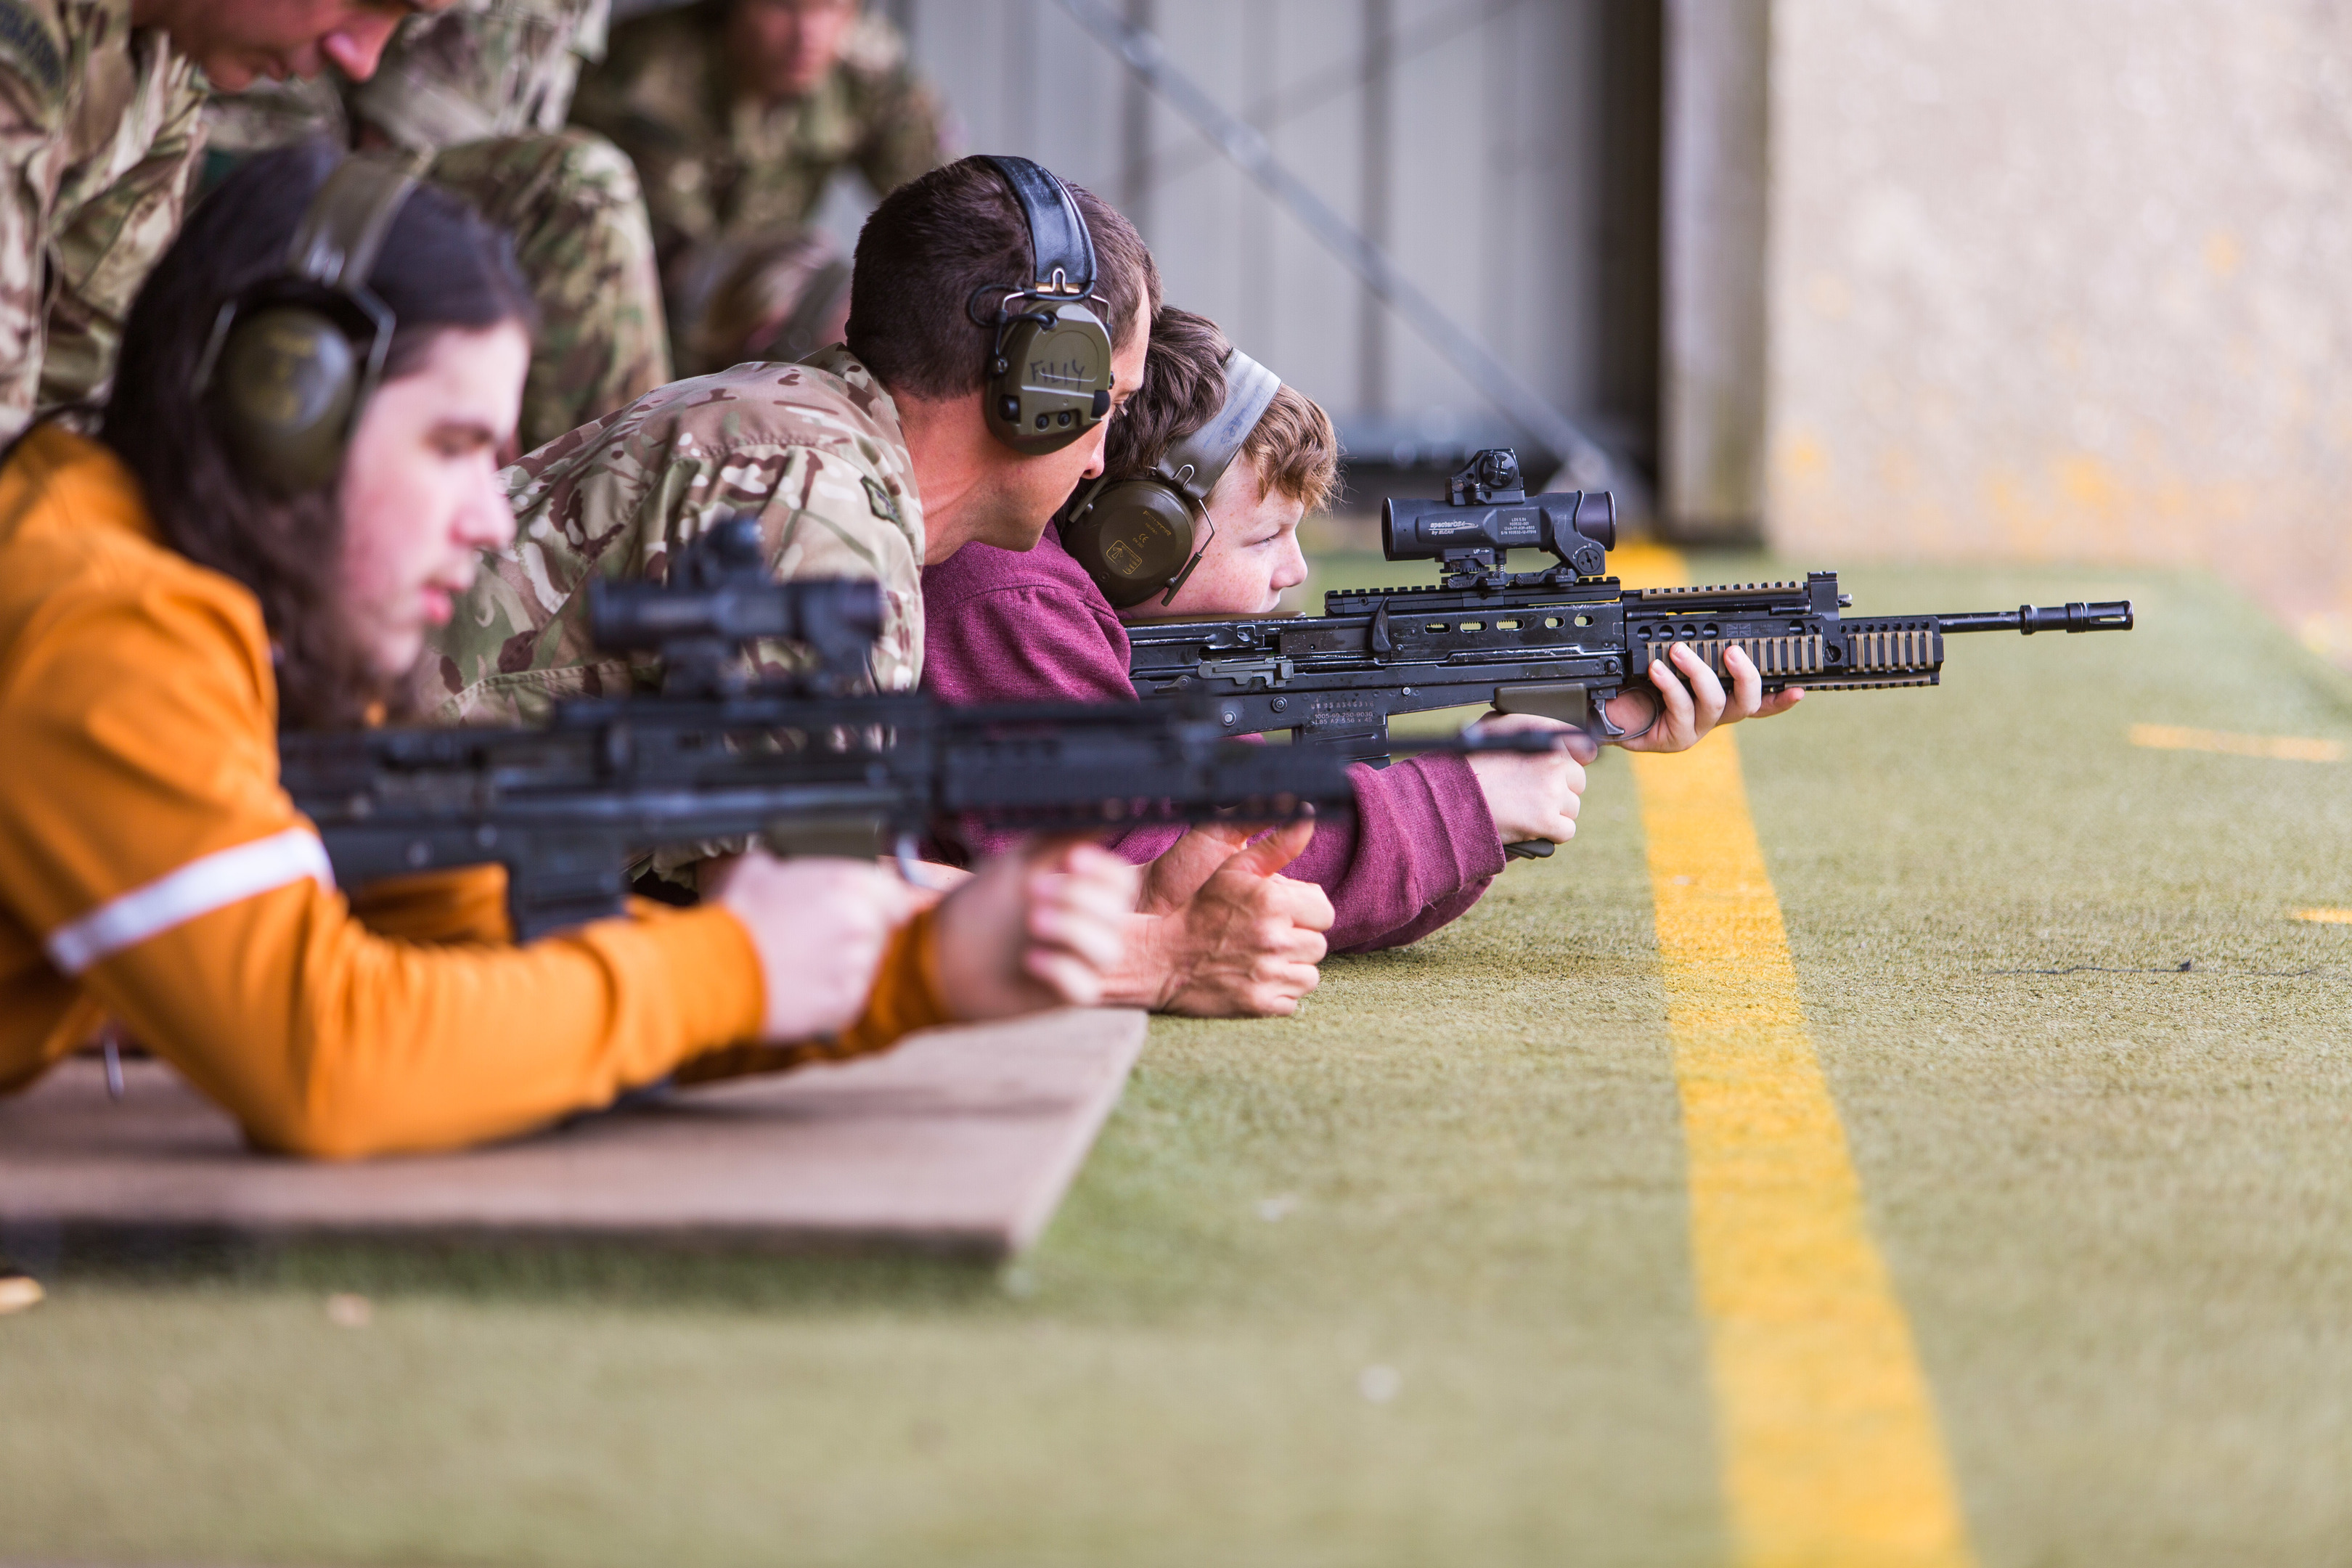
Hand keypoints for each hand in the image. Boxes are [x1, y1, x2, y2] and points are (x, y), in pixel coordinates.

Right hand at [707, 852, 919, 1040]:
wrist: (711, 969)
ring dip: (843, 963)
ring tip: (802, 961)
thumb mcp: (759, 863)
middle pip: (878, 930)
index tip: (867, 907)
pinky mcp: (843, 1006)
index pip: (895, 893)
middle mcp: (862, 926)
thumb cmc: (734, 914)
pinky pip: (850, 997)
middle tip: (816, 934)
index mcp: (850, 884)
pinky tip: (800, 984)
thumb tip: (794, 863)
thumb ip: (795, 861)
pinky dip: (831, 994)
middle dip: (854, 932)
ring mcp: (856, 969)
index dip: (880, 901)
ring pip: (866, 965)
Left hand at [929, 839, 1142, 1017]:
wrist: (943, 952)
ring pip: (1108, 951)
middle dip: (1080, 897)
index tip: (1071, 859)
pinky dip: (1062, 970)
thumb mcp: (1019, 862)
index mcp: (1084, 894)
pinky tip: (1031, 959)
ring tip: (1034, 922)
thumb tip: (1102, 812)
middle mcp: (1088, 928)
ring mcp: (1079, 962)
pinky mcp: (1064, 994)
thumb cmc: (982, 904)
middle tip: (1035, 889)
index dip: (1104, 870)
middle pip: (1117, 913)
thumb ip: (1062, 838)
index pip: (1121, 882)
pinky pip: (1084, 987)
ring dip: (1073, 930)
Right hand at [1114, 819, 1332, 1016]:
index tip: (1282, 913)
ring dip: (1291, 967)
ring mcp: (1268, 975)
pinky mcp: (1260, 1004)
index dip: (1304, 911)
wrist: (1162, 958)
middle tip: (1266, 936)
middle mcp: (1275, 939)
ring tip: (1261, 957)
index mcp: (1273, 902)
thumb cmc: (1199, 908)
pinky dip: (1278, 993)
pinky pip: (1292, 1001)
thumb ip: (1276, 845)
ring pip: (1309, 975)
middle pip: (1318, 944)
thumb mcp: (1233, 869)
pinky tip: (1253, 978)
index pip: (1324, 911)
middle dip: (1297, 939)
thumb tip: (1308, 815)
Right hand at [1464, 712, 1590, 846]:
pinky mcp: (1547, 819)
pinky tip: (1530, 826)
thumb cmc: (1468, 763)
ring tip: (1525, 811)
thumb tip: (1559, 735)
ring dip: (1554, 813)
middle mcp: (1553, 761)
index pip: (1583, 749)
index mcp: (1545, 738)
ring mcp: (1551, 791)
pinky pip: (1566, 831)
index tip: (1557, 774)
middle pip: (1578, 781)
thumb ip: (1527, 725)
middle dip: (1561, 790)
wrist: (1449, 796)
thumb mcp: (1495, 727)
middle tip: (1533, 796)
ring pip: (1572, 808)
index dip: (1568, 765)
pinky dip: (1550, 834)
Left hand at [1609, 642, 1802, 751]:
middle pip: (1747, 703)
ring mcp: (1695, 730)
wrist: (1604, 714)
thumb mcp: (1669, 666)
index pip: (1759, 702)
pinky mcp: (1673, 739)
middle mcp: (1712, 717)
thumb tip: (1704, 625)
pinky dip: (1670, 685)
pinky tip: (1656, 669)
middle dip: (1746, 676)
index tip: (1799, 689)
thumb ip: (1692, 653)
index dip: (1781, 699)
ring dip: (1699, 672)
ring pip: (1715, 703)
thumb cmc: (1637, 687)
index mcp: (1720, 700)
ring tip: (1678, 651)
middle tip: (1732, 652)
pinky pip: (1681, 710)